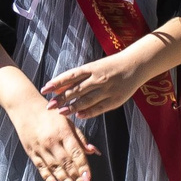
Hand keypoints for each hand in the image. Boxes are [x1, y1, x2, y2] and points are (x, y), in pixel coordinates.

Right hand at [11, 93, 96, 180]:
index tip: (89, 179)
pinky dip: (48, 178)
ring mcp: (41, 148)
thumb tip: (94, 152)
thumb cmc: (49, 115)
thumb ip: (80, 138)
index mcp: (64, 133)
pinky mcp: (32, 152)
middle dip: (76, 178)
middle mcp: (53, 142)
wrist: (25, 107)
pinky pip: (41, 168)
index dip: (83, 168)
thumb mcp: (68, 122)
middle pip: (67, 163)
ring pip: (55, 168)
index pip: (76, 153)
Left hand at [42, 42, 156, 119]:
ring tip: (61, 113)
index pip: (70, 76)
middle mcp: (98, 78)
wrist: (135, 65)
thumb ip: (77, 77)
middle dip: (62, 98)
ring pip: (87, 100)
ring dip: (73, 107)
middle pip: (76, 90)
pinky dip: (89, 112)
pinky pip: (100, 108)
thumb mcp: (93, 67)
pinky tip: (79, 115)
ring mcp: (108, 89)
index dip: (57, 83)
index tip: (45, 89)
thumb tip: (57, 86)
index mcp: (92, 68)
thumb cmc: (110, 66)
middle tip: (49, 106)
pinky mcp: (116, 99)